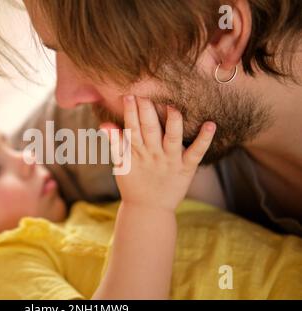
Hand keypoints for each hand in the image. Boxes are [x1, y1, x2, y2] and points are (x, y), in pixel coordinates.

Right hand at [101, 96, 215, 211]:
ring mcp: (170, 161)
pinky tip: (211, 124)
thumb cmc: (133, 183)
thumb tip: (104, 125)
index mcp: (137, 152)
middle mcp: (154, 154)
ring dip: (172, 122)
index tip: (129, 96)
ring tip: (172, 107)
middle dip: (147, 111)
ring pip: (172, 138)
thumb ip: (115, 143)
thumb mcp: (121, 164)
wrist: (148, 210)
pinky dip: (204, 139)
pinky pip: (196, 152)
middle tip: (146, 95)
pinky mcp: (186, 168)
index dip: (130, 112)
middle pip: (150, 130)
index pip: (132, 128)